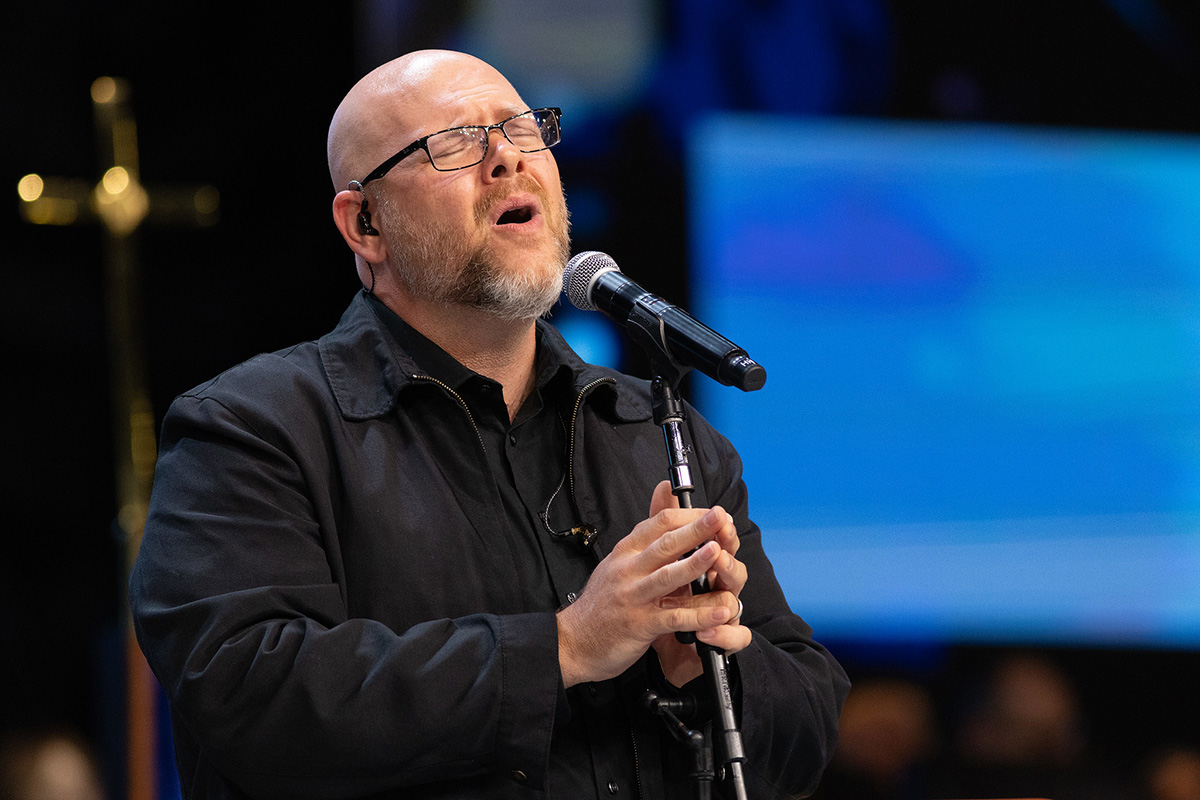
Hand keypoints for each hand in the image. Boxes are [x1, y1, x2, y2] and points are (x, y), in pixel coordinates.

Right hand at [556, 484, 740, 686]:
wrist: (574, 640)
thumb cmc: (603, 601)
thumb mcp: (619, 561)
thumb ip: (647, 533)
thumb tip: (663, 490)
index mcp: (626, 552)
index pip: (658, 523)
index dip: (688, 515)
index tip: (713, 513)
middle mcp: (629, 569)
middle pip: (666, 544)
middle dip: (696, 529)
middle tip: (720, 518)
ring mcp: (634, 597)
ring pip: (668, 576)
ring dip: (695, 563)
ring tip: (719, 552)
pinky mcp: (640, 625)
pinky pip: (673, 618)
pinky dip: (698, 615)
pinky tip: (719, 612)